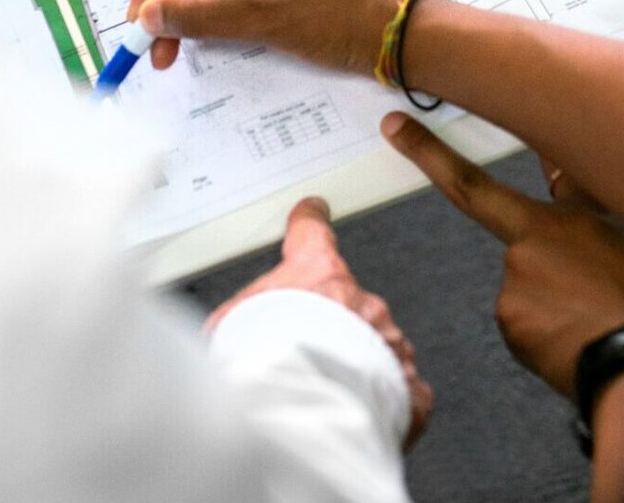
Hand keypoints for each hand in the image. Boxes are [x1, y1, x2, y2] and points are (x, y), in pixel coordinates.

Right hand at [209, 196, 433, 447]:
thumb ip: (232, 322)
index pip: (313, 233)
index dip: (310, 220)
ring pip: (378, 345)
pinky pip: (404, 388)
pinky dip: (389, 400)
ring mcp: (389, 341)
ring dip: (360, 364)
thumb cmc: (268, 364)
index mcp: (319, 275)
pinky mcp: (407, 385)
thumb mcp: (229, 328)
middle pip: (347, 302)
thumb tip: (217, 334)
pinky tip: (366, 411)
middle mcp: (361, 302)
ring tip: (331, 392)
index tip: (312, 212)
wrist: (303, 410)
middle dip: (332, 325)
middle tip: (308, 354)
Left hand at [383, 113, 623, 397]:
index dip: (429, 153)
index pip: (473, 181)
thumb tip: (560, 170)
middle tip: (589, 283)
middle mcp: (523, 252)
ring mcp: (513, 292)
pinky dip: (548, 330)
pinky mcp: (511, 330)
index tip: (394, 131)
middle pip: (520, 247)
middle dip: (540, 254)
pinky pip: (524, 324)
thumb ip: (580, 199)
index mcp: (551, 221)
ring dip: (553, 300)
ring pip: (525, 288)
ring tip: (596, 315)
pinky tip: (581, 337)